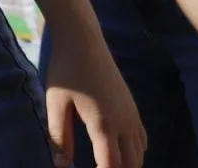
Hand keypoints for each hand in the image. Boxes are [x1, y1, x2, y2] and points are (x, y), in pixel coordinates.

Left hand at [43, 35, 145, 167]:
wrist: (84, 42)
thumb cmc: (65, 71)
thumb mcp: (55, 104)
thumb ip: (59, 136)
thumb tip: (61, 165)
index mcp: (103, 125)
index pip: (111, 165)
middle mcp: (124, 123)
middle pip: (131, 163)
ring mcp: (132, 115)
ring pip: (139, 153)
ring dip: (127, 164)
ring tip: (106, 165)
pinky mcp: (133, 107)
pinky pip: (142, 139)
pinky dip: (134, 152)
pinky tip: (118, 151)